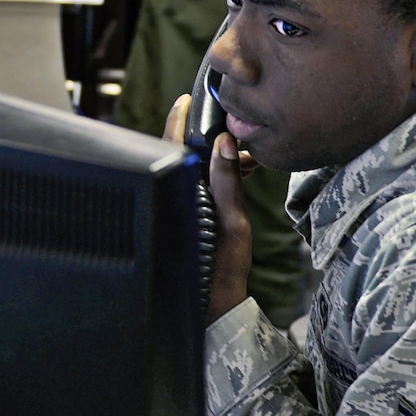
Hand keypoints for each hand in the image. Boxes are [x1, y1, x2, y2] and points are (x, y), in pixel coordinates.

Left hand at [165, 94, 256, 322]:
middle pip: (180, 157)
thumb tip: (223, 141)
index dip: (178, 120)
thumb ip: (228, 181)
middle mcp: (169, 201)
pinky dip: (211, 178)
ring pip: (188, 173)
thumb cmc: (223, 277)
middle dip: (205, 140)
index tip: (185, 99)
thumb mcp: (234, 226)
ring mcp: (173, 212)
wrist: (214, 316)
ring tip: (247, 159)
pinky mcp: (179, 223)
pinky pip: (192, 189)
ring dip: (212, 160)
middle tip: (232, 131)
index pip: (171, 148)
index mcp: (178, 197)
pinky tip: (236, 177)